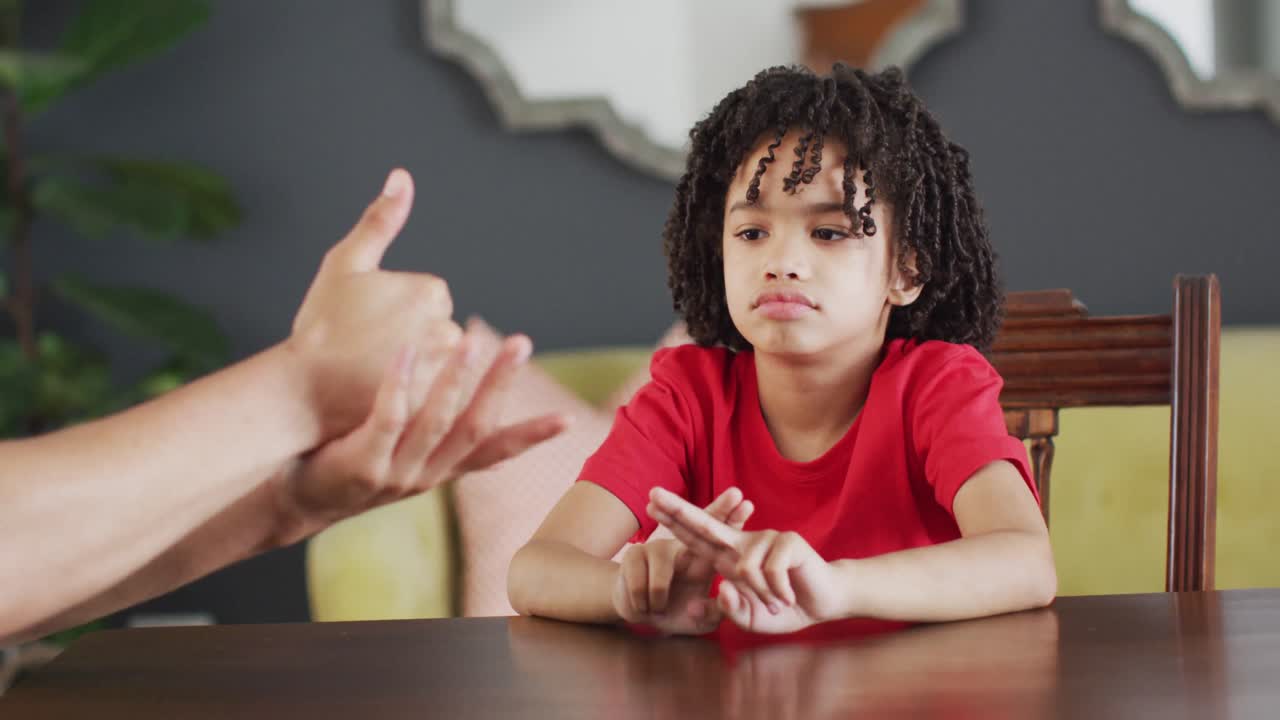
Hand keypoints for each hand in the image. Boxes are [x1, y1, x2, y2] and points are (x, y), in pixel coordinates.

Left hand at [269, 322, 567, 544]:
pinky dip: (400, 382)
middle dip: (499, 383)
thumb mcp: (403, 462)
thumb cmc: (348, 466)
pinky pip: (386, 418)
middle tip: (521, 341)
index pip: (495, 452)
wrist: (290, 499)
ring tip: (470, 337)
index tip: (569, 420)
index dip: (532, 436)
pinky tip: (404, 347)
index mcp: (441, 472)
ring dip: (456, 378)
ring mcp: (396, 474)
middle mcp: (427, 477)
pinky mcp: (363, 466)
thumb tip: (490, 440)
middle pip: (473, 427)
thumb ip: (441, 445)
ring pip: (435, 422)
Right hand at [287, 168, 460, 439]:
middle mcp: (448, 330)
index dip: (395, 310)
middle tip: (366, 351)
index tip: (366, 324)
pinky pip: (436, 395)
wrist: (302, 391)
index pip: (427, 297)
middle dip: (409, 339)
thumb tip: (402, 175)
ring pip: (438, 363)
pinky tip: (387, 399)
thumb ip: (380, 220)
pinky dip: (418, 397)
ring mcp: (445, 372)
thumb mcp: (346, 262)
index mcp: (432, 292)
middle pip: (436, 329)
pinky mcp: (438, 408)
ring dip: (415, 369)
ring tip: (374, 376)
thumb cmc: (321, 324)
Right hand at [611, 488, 752, 634]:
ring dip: (659, 597)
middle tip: (726, 493)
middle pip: (692, 523)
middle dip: (699, 507)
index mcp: (702, 559)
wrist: (640, 617)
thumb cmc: (679, 613)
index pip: (718, 534)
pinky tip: (643, 607)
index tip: (747, 503)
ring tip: (658, 609)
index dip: (731, 518)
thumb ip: (721, 609)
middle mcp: (681, 547)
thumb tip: (724, 590)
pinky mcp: (632, 556)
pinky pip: (640, 581)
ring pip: (662, 574)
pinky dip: (642, 601)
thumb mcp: (705, 618)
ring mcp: (655, 548)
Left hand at [647, 487, 841, 633]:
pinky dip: (778, 590)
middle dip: (678, 509)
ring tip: (777, 601)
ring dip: (761, 594)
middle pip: (706, 523)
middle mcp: (743, 544)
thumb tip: (717, 590)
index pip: (696, 538)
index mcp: (728, 558)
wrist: (821, 603)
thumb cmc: (782, 607)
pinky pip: (770, 570)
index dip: (675, 522)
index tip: (650, 505)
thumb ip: (728, 610)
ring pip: (744, 568)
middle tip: (653, 493)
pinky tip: (788, 594)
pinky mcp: (788, 541)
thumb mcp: (748, 617)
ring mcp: (765, 538)